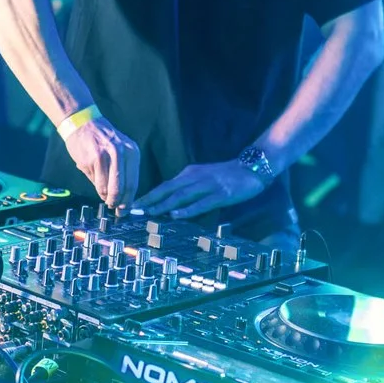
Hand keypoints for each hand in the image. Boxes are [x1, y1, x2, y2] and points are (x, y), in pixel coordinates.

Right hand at [63, 114, 140, 206]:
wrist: (82, 122)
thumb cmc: (101, 139)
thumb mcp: (119, 150)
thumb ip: (123, 171)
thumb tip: (122, 197)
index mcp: (132, 152)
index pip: (134, 183)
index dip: (129, 199)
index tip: (125, 209)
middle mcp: (122, 153)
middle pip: (123, 188)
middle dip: (118, 202)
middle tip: (115, 208)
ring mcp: (107, 156)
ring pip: (108, 188)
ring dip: (106, 197)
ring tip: (104, 197)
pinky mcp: (92, 160)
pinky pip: (96, 182)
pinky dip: (97, 188)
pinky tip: (96, 183)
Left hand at [133, 160, 268, 220]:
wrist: (251, 167)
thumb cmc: (226, 175)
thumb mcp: (202, 178)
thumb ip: (187, 189)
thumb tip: (169, 204)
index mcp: (189, 174)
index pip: (164, 186)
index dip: (147, 196)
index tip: (132, 205)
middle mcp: (195, 178)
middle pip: (167, 189)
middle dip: (148, 200)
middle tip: (132, 210)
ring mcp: (208, 185)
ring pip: (180, 196)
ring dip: (162, 205)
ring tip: (148, 213)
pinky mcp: (221, 194)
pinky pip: (201, 203)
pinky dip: (187, 209)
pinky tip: (176, 215)